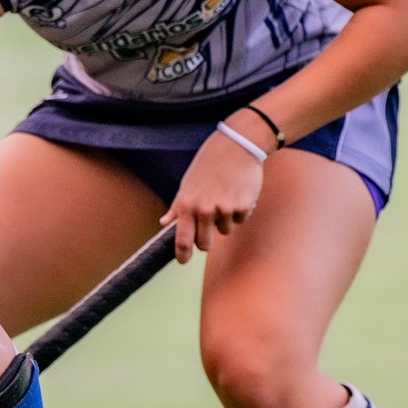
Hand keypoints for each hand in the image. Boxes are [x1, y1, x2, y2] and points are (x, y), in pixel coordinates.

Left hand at [163, 129, 266, 262]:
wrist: (236, 146)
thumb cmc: (208, 164)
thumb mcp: (188, 183)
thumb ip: (178, 206)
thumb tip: (164, 222)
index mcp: (187, 204)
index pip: (182, 239)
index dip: (182, 254)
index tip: (183, 261)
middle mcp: (204, 209)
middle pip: (205, 244)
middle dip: (207, 240)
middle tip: (210, 225)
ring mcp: (224, 209)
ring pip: (225, 231)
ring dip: (226, 220)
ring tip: (225, 196)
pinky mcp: (243, 206)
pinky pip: (241, 219)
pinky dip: (241, 210)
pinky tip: (239, 192)